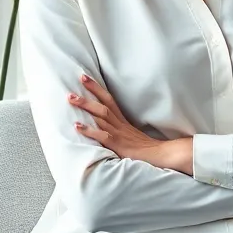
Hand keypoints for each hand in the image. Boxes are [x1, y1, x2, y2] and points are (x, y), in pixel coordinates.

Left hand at [69, 75, 192, 173]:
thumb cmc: (144, 148)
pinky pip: (102, 135)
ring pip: (101, 115)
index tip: (86, 78)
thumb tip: (102, 126)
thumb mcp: (129, 135)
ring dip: (85, 106)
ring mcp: (118, 133)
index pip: (109, 100)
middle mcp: (119, 124)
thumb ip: (117, 130)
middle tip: (80, 78)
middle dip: (90, 91)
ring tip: (71, 99)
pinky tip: (77, 126)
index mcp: (122, 121)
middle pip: (104, 103)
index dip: (97, 88)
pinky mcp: (118, 144)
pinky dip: (89, 130)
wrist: (160, 154)